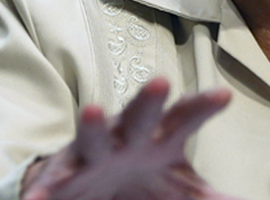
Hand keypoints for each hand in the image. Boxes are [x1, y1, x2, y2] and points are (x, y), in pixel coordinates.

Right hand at [21, 77, 235, 199]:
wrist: (90, 186)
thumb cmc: (144, 177)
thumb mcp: (180, 187)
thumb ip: (207, 196)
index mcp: (159, 136)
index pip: (184, 117)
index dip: (202, 106)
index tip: (224, 95)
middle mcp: (126, 136)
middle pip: (140, 114)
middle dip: (149, 100)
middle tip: (161, 82)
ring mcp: (94, 151)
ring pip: (93, 135)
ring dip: (92, 124)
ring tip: (92, 109)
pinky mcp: (64, 173)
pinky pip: (55, 181)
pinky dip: (45, 191)